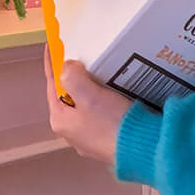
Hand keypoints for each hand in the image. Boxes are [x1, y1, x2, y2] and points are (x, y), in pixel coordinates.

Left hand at [43, 46, 133, 167]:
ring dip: (89, 88)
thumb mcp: (89, 95)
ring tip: (98, 72)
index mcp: (61, 120)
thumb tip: (67, 67)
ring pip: (84, 104)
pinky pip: (98, 113)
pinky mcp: (104, 139)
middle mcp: (70, 132)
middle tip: (81, 57)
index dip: (52, 64)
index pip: (52, 85)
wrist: (141, 148)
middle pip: (68, 95)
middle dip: (73, 77)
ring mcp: (87, 138)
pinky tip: (112, 93)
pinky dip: (101, 100)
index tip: (53, 46)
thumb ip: (73, 77)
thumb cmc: (112, 122)